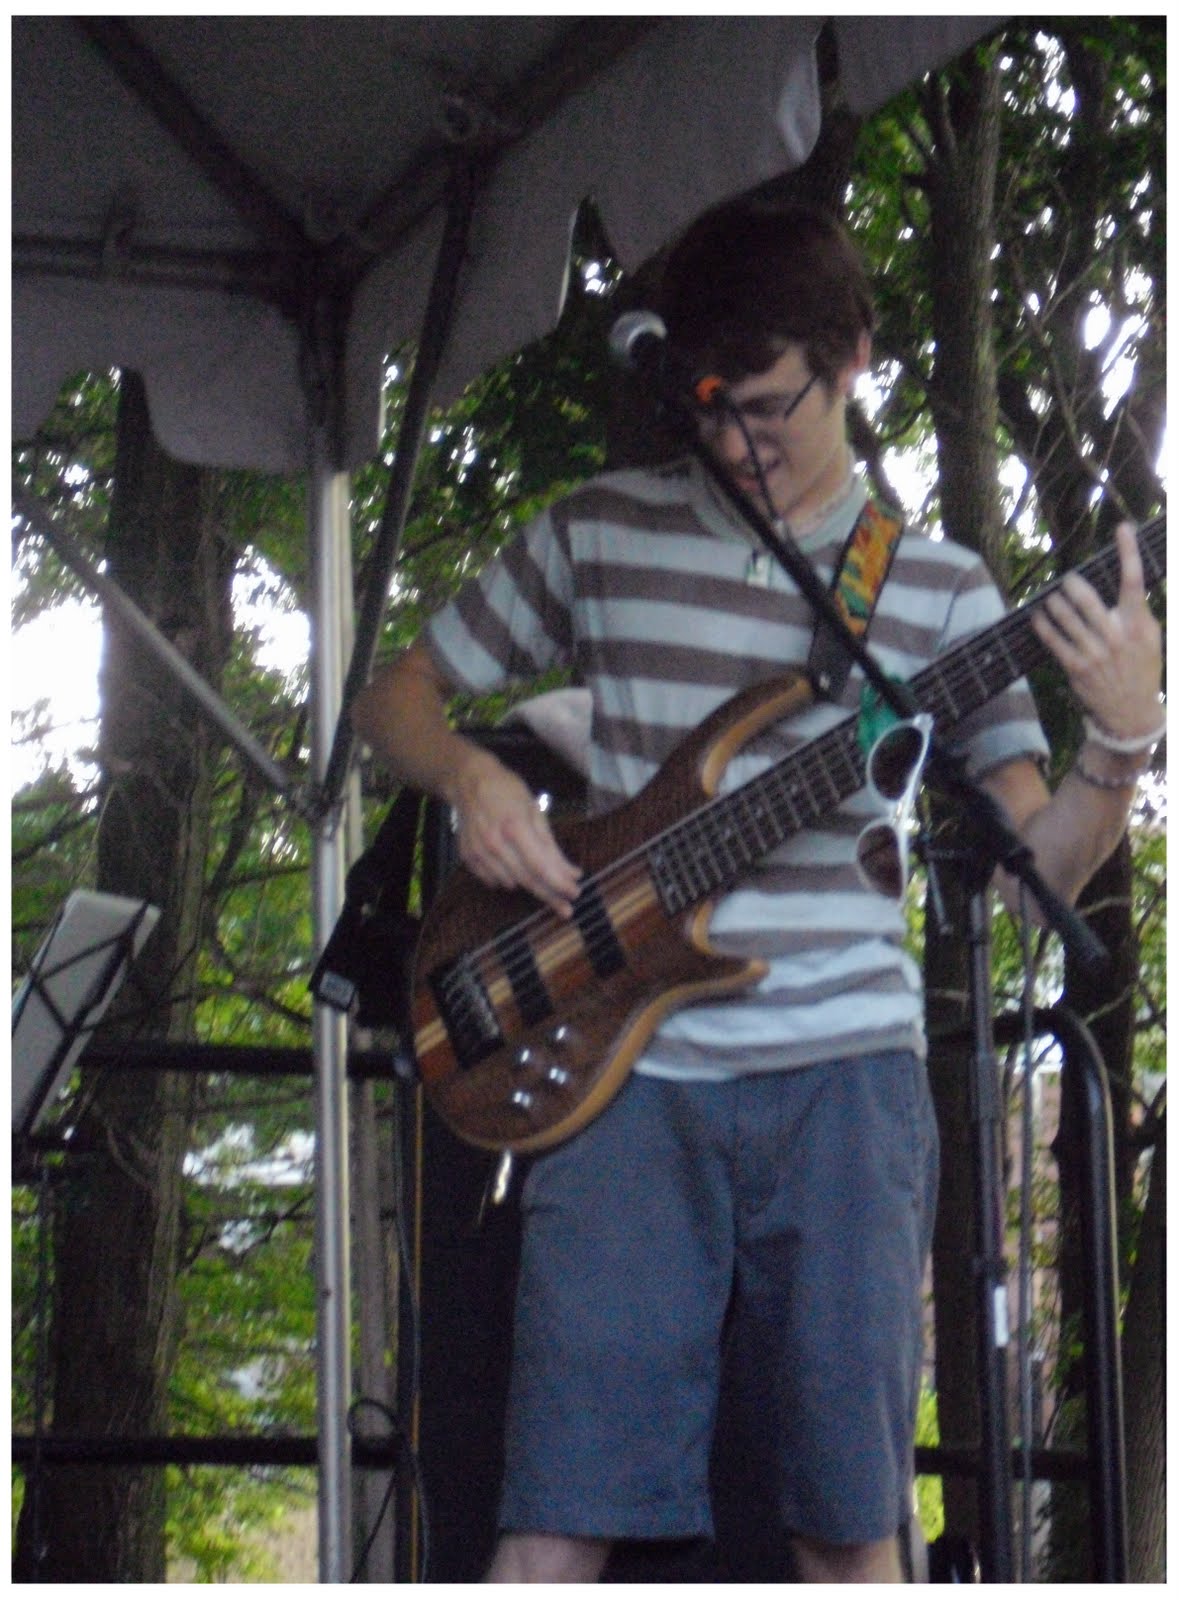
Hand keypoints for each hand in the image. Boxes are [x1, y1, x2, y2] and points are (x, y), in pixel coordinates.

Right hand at [448, 747, 582, 917]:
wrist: (468, 782)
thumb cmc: (507, 792)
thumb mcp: (534, 811)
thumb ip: (551, 845)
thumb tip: (572, 872)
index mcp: (515, 827)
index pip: (541, 866)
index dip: (559, 883)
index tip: (575, 894)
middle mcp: (495, 844)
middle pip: (527, 879)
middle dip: (550, 896)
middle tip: (566, 909)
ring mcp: (479, 852)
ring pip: (511, 883)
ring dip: (530, 887)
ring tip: (544, 885)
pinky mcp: (468, 858)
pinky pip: (493, 880)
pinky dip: (508, 881)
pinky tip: (516, 872)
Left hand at [1030, 522, 1162, 740]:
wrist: (1131, 712)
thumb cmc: (1142, 668)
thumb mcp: (1151, 638)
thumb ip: (1139, 611)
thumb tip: (1127, 581)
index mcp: (1138, 624)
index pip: (1134, 581)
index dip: (1128, 552)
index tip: (1123, 528)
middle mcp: (1115, 636)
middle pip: (1087, 598)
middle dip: (1072, 583)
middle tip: (1066, 580)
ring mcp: (1094, 652)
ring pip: (1065, 616)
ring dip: (1053, 602)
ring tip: (1050, 596)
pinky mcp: (1076, 667)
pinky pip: (1053, 639)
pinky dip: (1042, 624)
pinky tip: (1037, 615)